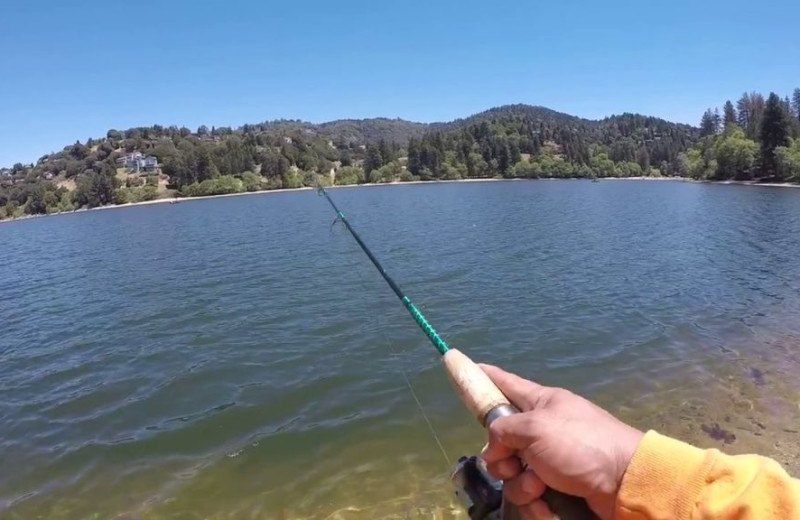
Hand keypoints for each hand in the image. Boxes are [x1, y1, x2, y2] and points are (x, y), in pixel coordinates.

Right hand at [479, 364, 643, 519]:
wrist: (626, 482)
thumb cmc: (580, 444)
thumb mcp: (535, 428)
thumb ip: (503, 430)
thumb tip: (495, 449)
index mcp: (541, 402)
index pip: (505, 383)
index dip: (483, 377)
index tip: (461, 363)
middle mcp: (543, 429)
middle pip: (502, 440)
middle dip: (502, 458)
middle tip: (512, 464)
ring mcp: (551, 460)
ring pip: (514, 474)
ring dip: (521, 485)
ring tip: (540, 488)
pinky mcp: (558, 488)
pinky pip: (531, 496)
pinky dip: (536, 504)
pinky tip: (548, 505)